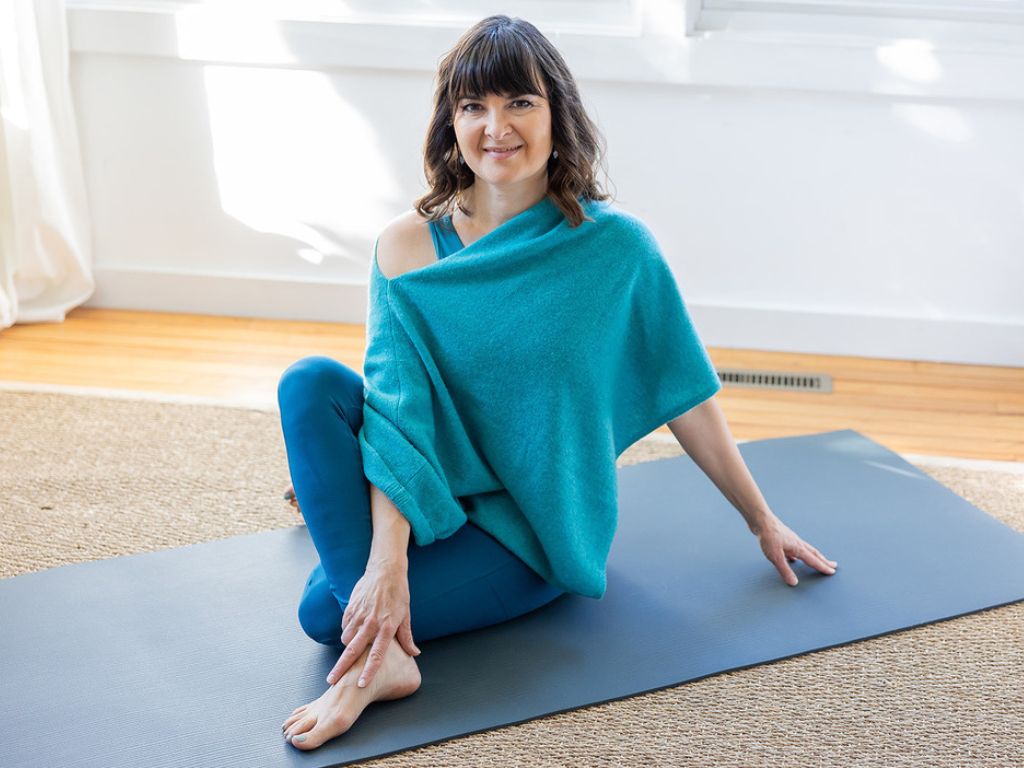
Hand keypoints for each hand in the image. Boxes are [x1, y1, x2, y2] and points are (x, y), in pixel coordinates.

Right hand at [325, 561, 420, 687]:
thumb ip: (407, 637)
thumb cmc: (398, 593)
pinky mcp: (350, 608)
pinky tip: (353, 632)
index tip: (361, 685)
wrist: (385, 570)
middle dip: (341, 668)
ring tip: (350, 652)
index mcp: (387, 627)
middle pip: (353, 650)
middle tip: (332, 681)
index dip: (369, 671)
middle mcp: (371, 623)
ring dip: (347, 648)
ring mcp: (359, 615)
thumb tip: (414, 654)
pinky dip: (347, 632)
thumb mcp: (406, 615)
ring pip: (346, 639)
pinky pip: (344, 626)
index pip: (377, 655)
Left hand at [754, 512, 836, 586]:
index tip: (832, 572)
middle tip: (833, 565)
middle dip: (824, 561)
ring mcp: (791, 539)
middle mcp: (797, 543)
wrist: (760, 520)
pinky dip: (797, 555)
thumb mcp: (775, 556)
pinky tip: (793, 558)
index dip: (823, 567)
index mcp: (798, 548)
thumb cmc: (768, 536)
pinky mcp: (783, 538)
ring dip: (813, 556)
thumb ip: (785, 570)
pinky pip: (794, 548)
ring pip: (806, 550)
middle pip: (814, 553)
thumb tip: (794, 583)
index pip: (813, 560)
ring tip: (818, 560)